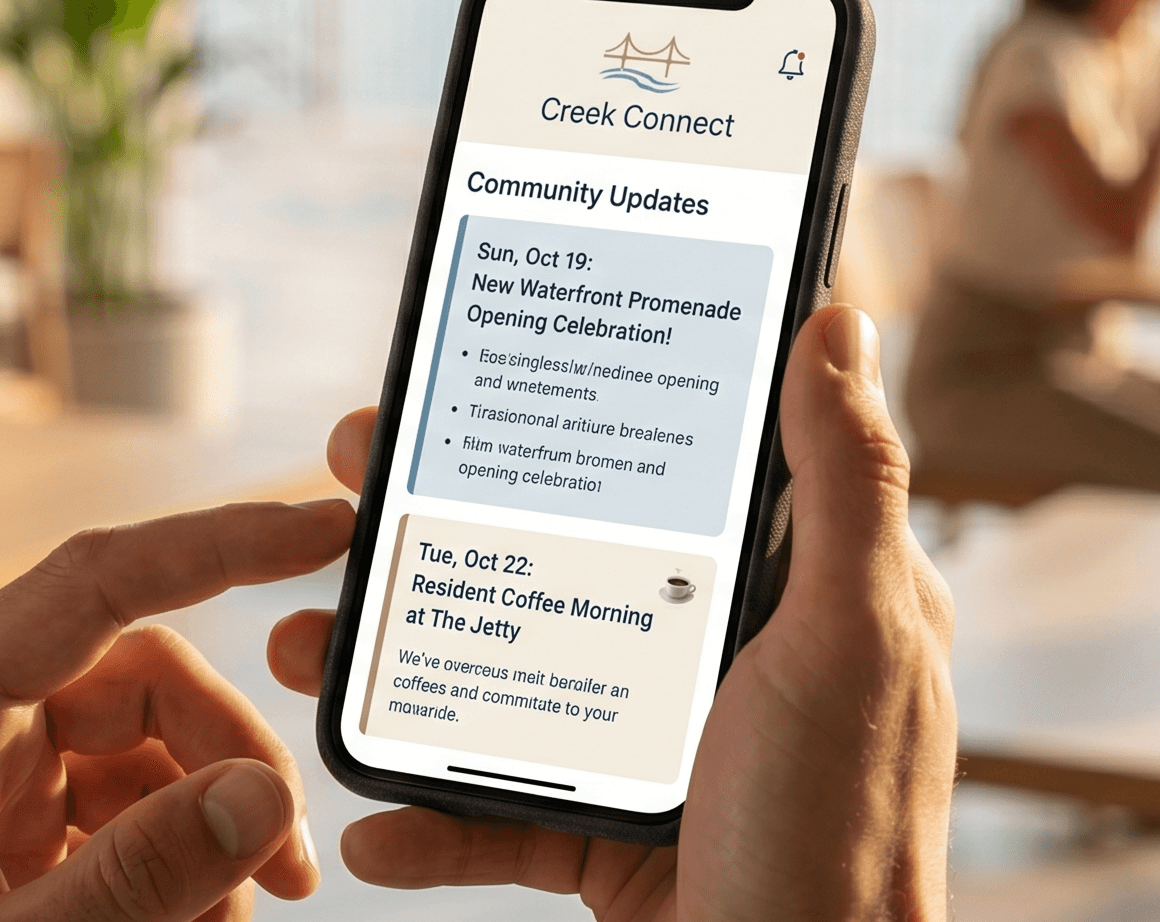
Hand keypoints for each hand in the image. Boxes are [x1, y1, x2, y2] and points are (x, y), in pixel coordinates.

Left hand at [0, 499, 352, 921]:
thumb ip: (131, 880)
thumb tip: (261, 796)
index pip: (97, 583)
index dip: (218, 543)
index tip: (319, 528)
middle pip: (143, 681)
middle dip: (232, 759)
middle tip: (287, 857)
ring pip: (143, 753)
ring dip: (210, 825)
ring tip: (242, 911)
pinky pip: (116, 815)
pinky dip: (172, 864)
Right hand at [268, 305, 956, 919]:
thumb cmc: (846, 834)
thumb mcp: (850, 641)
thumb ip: (844, 484)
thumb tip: (833, 321)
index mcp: (783, 591)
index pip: (657, 466)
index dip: (555, 417)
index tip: (451, 383)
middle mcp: (716, 656)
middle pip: (554, 559)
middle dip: (435, 528)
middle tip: (341, 491)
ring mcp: (656, 747)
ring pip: (504, 678)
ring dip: (396, 666)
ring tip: (309, 646)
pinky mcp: (610, 837)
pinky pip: (499, 813)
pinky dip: (430, 822)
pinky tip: (369, 820)